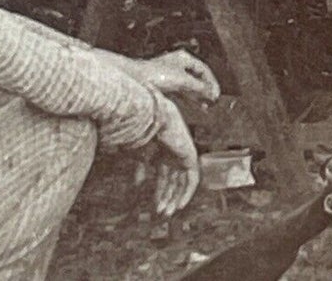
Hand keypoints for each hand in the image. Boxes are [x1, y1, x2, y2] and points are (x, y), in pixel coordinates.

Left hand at [131, 50, 219, 104]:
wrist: (133, 78)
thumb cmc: (155, 75)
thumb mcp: (182, 80)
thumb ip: (199, 87)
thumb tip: (213, 94)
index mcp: (183, 58)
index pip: (203, 70)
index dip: (212, 82)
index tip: (216, 94)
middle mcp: (177, 65)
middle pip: (196, 78)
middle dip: (204, 90)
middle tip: (212, 101)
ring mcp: (169, 74)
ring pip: (187, 86)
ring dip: (196, 96)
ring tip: (204, 107)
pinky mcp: (161, 85)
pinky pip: (179, 92)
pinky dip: (186, 99)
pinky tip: (189, 108)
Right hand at [152, 94, 199, 216]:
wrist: (154, 118)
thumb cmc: (144, 132)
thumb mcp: (141, 154)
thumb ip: (141, 168)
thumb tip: (139, 184)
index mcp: (163, 153)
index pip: (165, 177)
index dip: (161, 192)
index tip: (156, 207)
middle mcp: (175, 154)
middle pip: (174, 181)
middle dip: (168, 197)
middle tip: (163, 214)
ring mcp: (183, 154)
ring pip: (183, 181)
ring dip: (176, 197)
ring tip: (168, 212)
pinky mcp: (190, 155)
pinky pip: (192, 178)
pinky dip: (187, 192)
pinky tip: (180, 204)